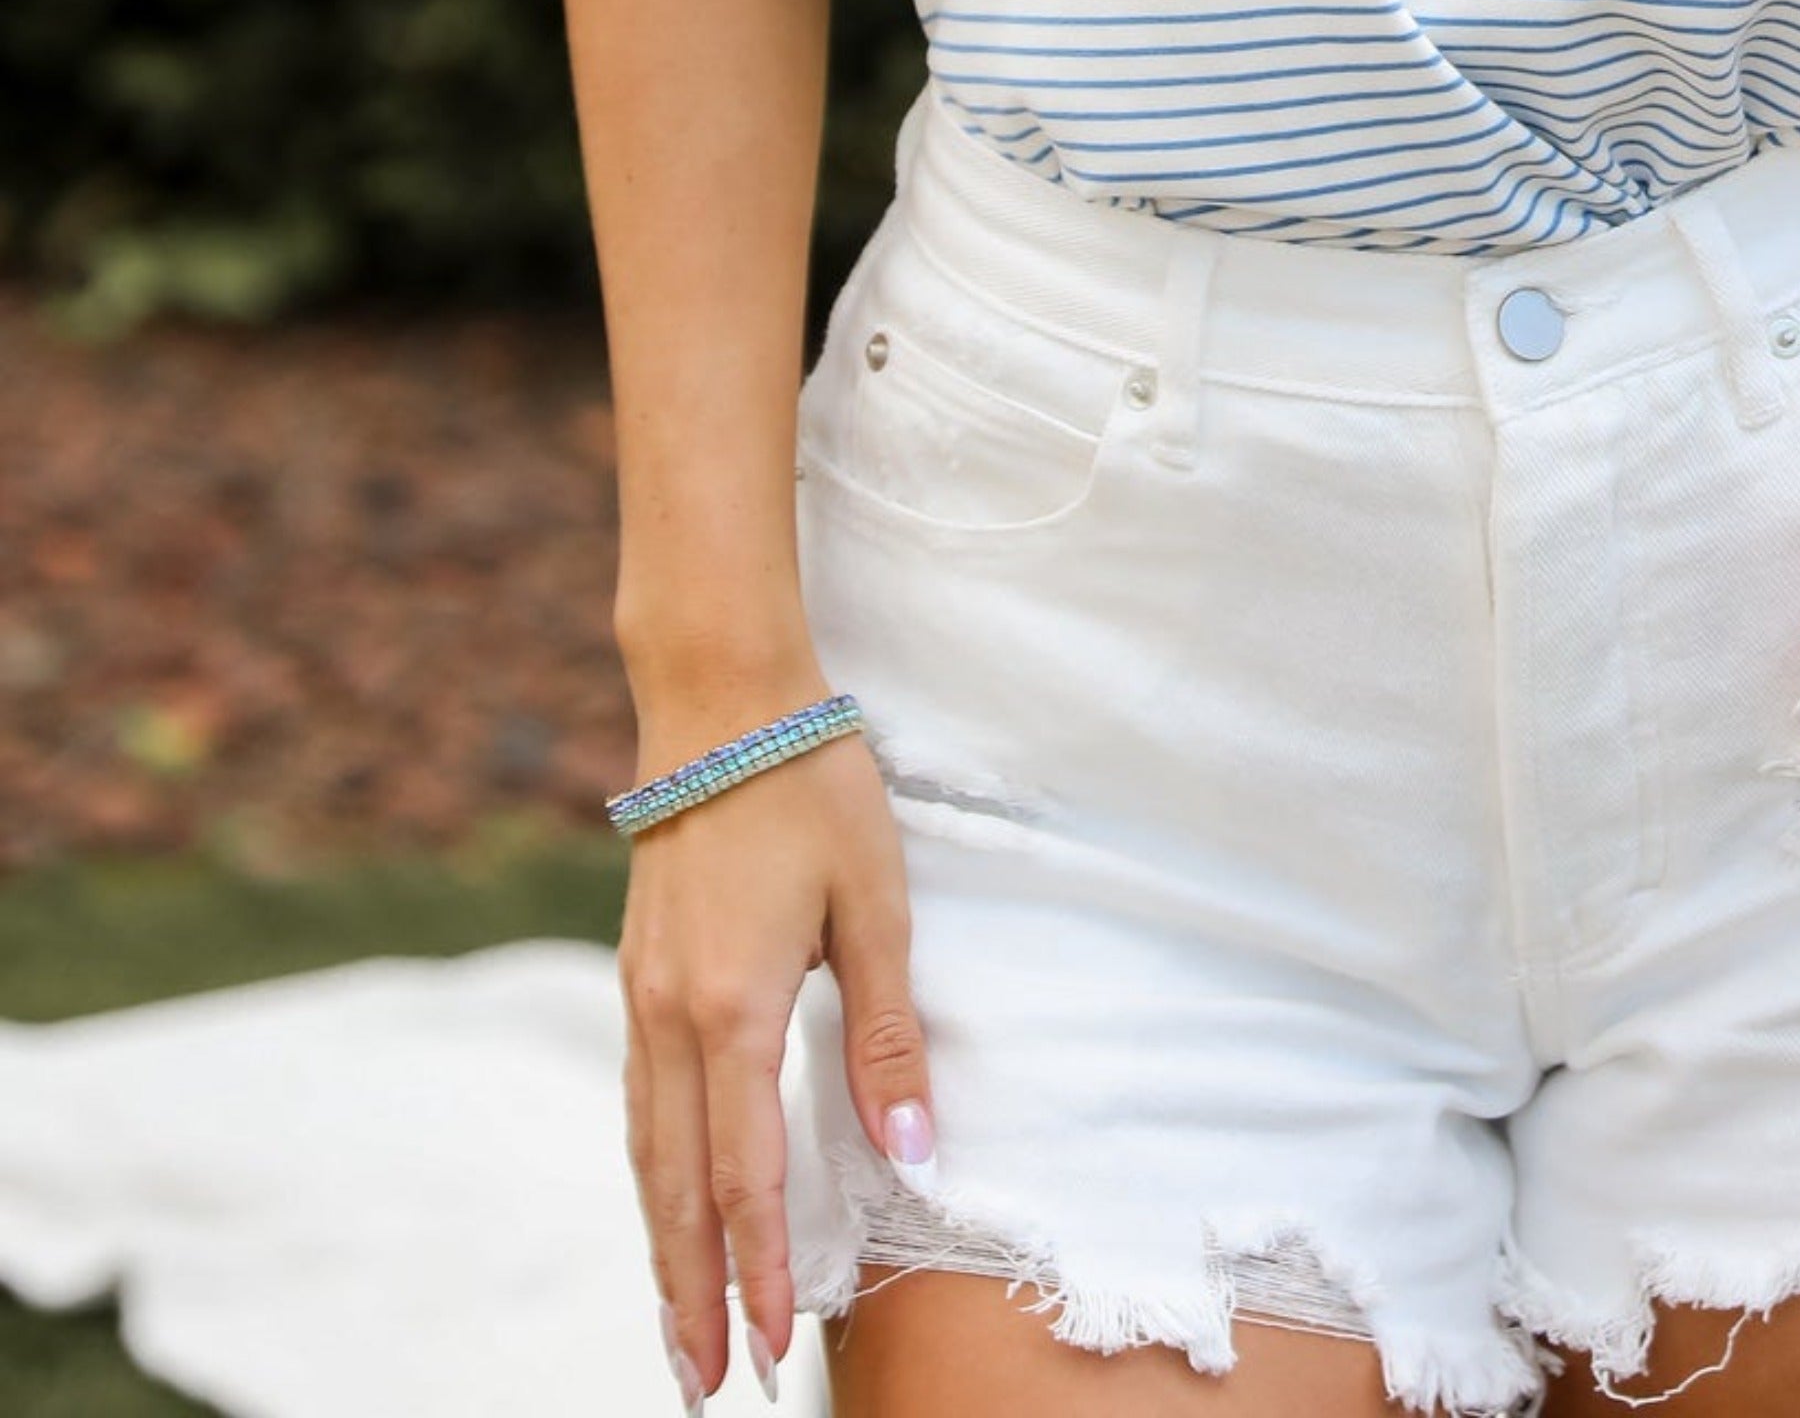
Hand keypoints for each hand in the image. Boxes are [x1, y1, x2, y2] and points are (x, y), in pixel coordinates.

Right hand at [618, 708, 933, 1405]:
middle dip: (689, 1291)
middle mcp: (669, 1019)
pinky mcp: (639, 974)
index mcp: (730, 1010)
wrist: (718, 698)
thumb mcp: (873, 905)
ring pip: (646, 1152)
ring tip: (677, 1323)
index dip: (758, 1268)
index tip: (770, 1347)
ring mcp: (641, 998)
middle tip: (701, 1384)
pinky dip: (651, 1174)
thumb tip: (914, 1150)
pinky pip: (641, 1102)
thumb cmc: (808, 788)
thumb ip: (887, 1036)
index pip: (744, 1174)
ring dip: (662, 1244)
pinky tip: (667, 1201)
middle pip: (674, 1188)